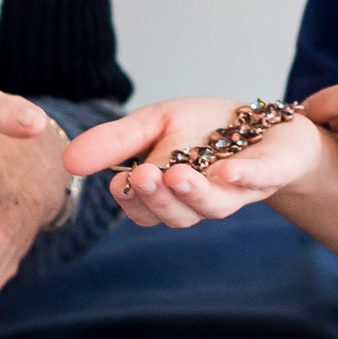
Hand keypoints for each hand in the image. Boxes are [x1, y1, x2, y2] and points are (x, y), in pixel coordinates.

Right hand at [65, 97, 326, 229]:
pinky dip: (245, 178)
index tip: (120, 183)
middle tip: (144, 177)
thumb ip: (116, 141)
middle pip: (176, 214)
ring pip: (212, 206)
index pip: (143, 208)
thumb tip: (68, 161)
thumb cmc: (205, 128)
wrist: (268, 124)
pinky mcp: (270, 173)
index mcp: (169, 193)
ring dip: (193, 193)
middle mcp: (200, 201)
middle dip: (159, 198)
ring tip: (177, 173)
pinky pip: (258, 181)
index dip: (132, 200)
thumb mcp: (153, 123)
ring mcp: (236, 191)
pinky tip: (231, 171)